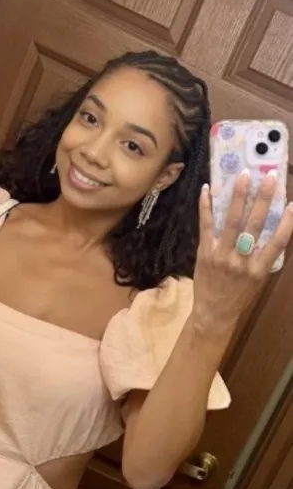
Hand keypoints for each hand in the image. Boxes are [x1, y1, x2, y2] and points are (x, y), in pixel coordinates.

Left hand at [192, 172, 292, 336]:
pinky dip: (206, 207)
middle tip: (269, 177)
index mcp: (259, 269)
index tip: (292, 204)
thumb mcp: (259, 280)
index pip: (278, 243)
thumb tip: (273, 228)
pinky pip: (205, 226)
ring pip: (230, 222)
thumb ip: (265, 256)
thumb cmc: (239, 295)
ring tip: (243, 175)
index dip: (287, 223)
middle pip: (255, 226)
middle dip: (263, 199)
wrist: (214, 313)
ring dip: (238, 196)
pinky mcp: (204, 252)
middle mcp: (241, 261)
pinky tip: (207, 189)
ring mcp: (221, 255)